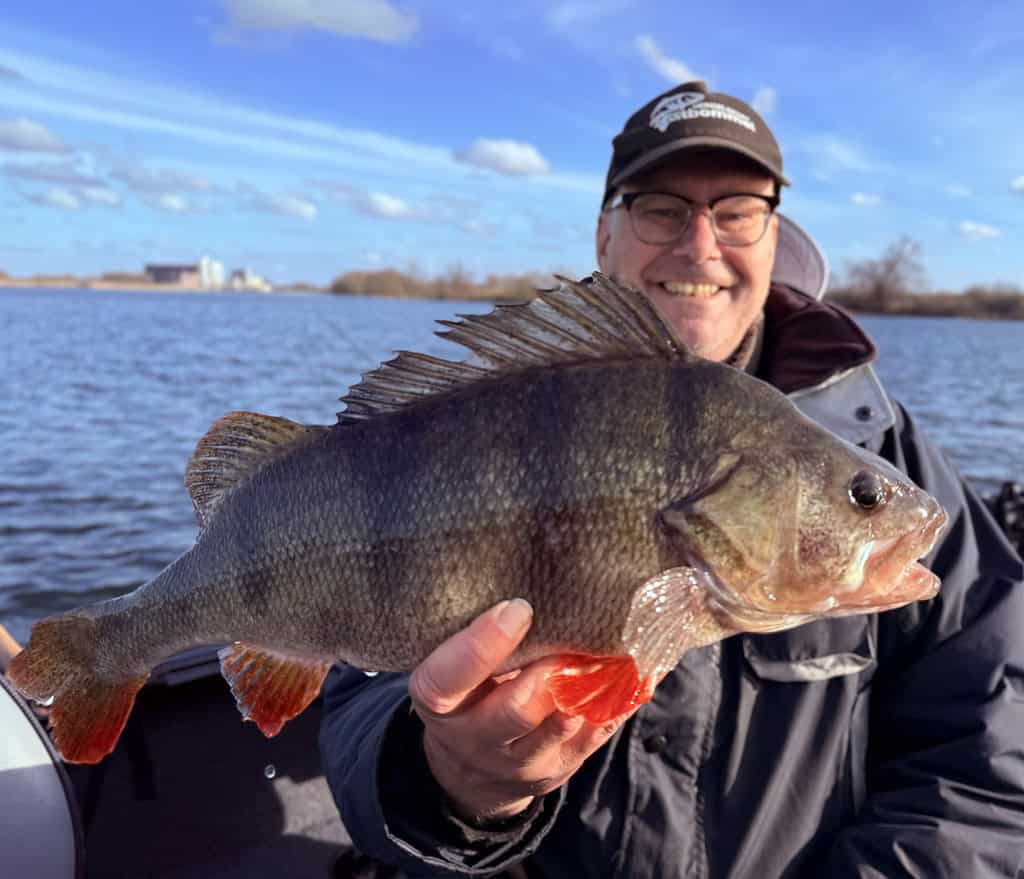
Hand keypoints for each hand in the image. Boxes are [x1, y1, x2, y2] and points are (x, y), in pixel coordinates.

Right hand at [408, 599, 631, 822]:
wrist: (467, 770)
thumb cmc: (463, 693)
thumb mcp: (448, 667)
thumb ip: (473, 636)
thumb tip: (526, 584)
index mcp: (438, 700)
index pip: (449, 676)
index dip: (482, 644)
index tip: (517, 608)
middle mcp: (474, 737)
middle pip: (516, 709)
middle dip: (552, 671)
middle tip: (578, 635)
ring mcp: (518, 760)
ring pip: (562, 725)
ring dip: (595, 684)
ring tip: (619, 646)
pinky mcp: (557, 768)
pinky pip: (595, 734)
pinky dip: (620, 700)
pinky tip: (637, 671)